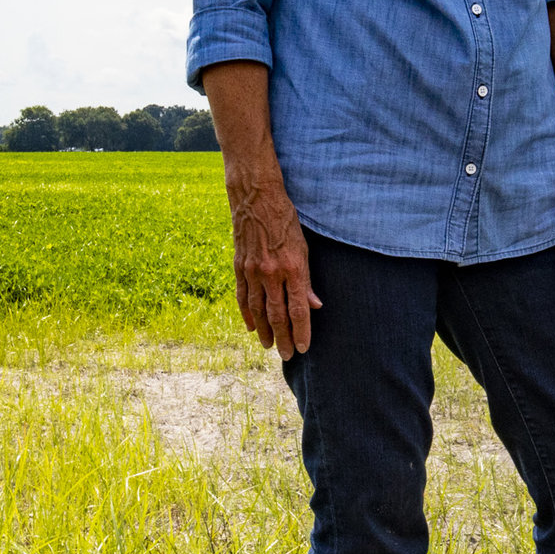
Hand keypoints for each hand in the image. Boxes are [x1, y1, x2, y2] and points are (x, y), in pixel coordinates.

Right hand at [227, 166, 319, 357]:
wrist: (256, 197)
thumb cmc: (286, 220)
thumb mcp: (304, 247)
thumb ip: (307, 280)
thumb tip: (315, 306)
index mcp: (292, 268)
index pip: (298, 309)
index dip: (301, 331)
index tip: (303, 348)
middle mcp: (271, 272)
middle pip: (277, 315)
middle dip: (283, 338)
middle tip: (286, 356)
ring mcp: (252, 270)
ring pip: (258, 310)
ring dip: (265, 331)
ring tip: (269, 346)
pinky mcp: (239, 266)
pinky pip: (243, 296)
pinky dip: (247, 314)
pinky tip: (252, 327)